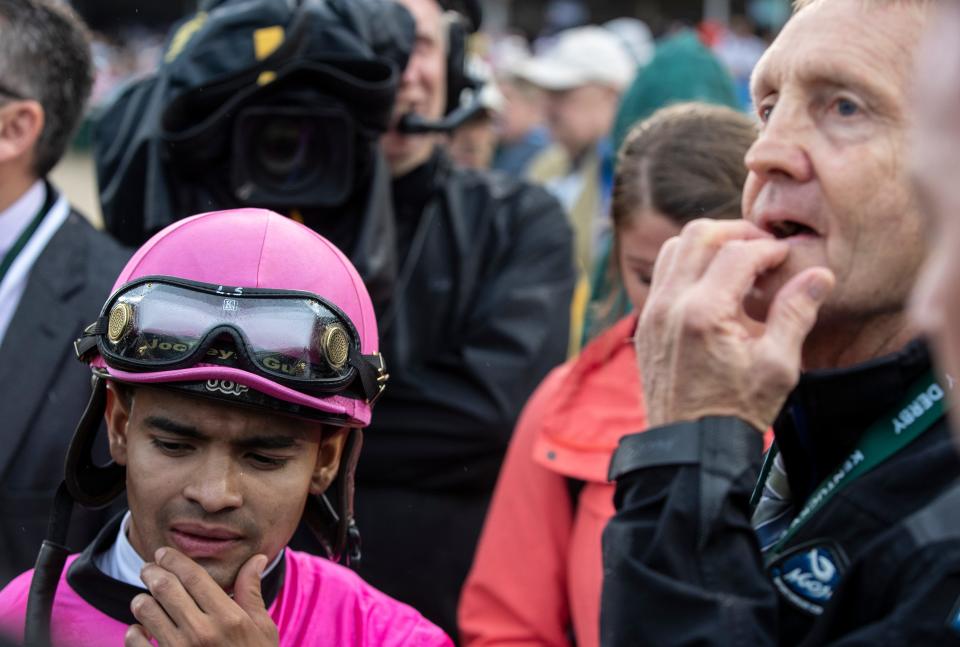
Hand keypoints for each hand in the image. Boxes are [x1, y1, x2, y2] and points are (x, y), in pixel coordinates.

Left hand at [125, 548, 278, 646]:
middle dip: (152, 573)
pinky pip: (135, 642)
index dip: (174, 560)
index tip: (163, 553)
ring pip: (146, 611)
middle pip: (166, 588)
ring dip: (142, 601)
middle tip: (148, 569)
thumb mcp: (262, 629)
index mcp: (229, 617)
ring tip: (144, 600)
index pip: (193, 577)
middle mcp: (202, 632)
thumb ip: (252, 592)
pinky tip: (140, 630)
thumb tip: (258, 558)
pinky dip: (134, 632)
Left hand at [637, 219, 834, 431]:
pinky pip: (663, 275)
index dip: (769, 248)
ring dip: (707, 245)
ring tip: (739, 263)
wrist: (690, 448)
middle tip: (763, 249)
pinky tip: (715, 286)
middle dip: (734, 233)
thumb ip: (796, 313)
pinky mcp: (646, 323)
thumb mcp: (778, 367)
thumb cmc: (736, 411)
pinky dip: (688, 266)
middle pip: (698, 234)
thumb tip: (820, 274)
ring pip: (674, 249)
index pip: (738, 252)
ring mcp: (652, 313)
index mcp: (703, 312)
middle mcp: (669, 304)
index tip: (788, 257)